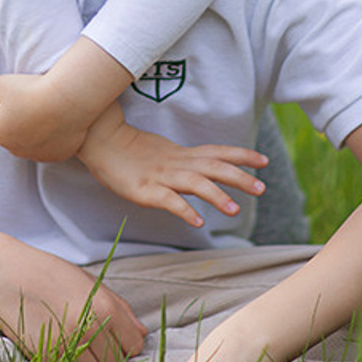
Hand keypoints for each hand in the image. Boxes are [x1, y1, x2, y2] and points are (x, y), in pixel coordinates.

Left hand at [0, 72, 89, 160]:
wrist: (67, 99)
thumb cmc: (32, 89)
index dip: (6, 102)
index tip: (20, 94)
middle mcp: (15, 149)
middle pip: (13, 131)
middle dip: (19, 119)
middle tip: (34, 102)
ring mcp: (38, 155)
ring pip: (32, 140)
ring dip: (36, 128)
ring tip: (48, 110)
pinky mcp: (58, 155)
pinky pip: (52, 145)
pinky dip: (54, 135)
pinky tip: (59, 121)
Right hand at [0, 239, 145, 361]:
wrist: (6, 275)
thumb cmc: (49, 274)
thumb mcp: (89, 282)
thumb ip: (119, 308)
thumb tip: (142, 334)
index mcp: (105, 306)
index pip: (135, 344)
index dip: (126, 342)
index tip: (114, 337)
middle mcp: (91, 329)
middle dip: (110, 356)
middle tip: (93, 341)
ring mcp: (69, 347)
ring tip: (77, 346)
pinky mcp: (48, 361)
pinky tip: (63, 351)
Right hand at [78, 105, 266, 227]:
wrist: (98, 139)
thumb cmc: (129, 148)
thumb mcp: (162, 153)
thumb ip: (183, 162)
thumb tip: (204, 171)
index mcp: (181, 154)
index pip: (217, 152)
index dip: (240, 155)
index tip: (263, 161)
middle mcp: (176, 163)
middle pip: (213, 167)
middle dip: (238, 177)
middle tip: (262, 187)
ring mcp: (161, 176)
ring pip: (194, 183)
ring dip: (216, 196)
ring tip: (234, 210)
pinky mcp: (144, 190)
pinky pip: (168, 200)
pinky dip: (185, 210)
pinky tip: (199, 222)